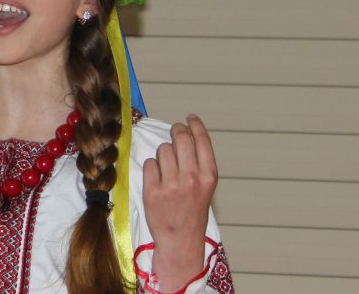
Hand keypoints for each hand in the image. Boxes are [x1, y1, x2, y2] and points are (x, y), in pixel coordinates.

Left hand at [143, 114, 217, 291]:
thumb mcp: (206, 186)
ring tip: (168, 169)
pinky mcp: (153, 191)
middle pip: (181, 138)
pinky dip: (152, 168)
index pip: (202, 139)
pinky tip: (158, 180)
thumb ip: (199, 162)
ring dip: (164, 154)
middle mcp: (191, 178)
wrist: (181, 240)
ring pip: (163, 150)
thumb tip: (187, 133)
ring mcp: (171, 185)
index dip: (195, 124)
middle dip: (177, 131)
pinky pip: (149, 164)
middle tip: (175, 132)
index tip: (189, 118)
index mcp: (208, 176)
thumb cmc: (193, 212)